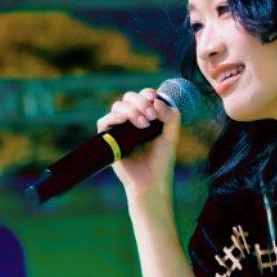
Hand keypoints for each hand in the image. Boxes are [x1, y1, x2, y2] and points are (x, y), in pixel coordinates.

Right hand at [97, 87, 180, 201]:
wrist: (151, 182)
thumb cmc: (162, 162)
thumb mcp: (172, 136)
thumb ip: (171, 116)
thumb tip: (156, 100)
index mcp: (147, 117)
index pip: (143, 96)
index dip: (147, 94)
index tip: (154, 100)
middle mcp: (132, 121)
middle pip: (129, 98)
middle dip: (140, 102)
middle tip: (151, 117)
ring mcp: (120, 129)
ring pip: (118, 107)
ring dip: (131, 110)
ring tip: (143, 125)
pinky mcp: (109, 139)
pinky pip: (104, 121)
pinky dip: (113, 117)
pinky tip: (124, 121)